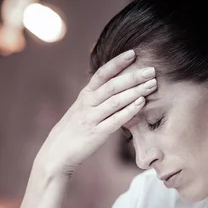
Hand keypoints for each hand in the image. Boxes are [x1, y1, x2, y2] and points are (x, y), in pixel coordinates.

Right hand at [35, 50, 156, 177]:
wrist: (55, 154)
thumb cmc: (72, 132)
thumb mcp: (81, 110)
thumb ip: (96, 98)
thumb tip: (116, 88)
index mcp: (84, 96)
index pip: (101, 74)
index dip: (117, 63)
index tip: (133, 53)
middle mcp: (87, 104)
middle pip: (112, 85)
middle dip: (133, 76)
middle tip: (151, 69)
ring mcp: (91, 118)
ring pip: (115, 101)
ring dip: (135, 91)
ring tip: (152, 84)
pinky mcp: (96, 134)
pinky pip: (115, 120)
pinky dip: (129, 110)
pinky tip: (141, 103)